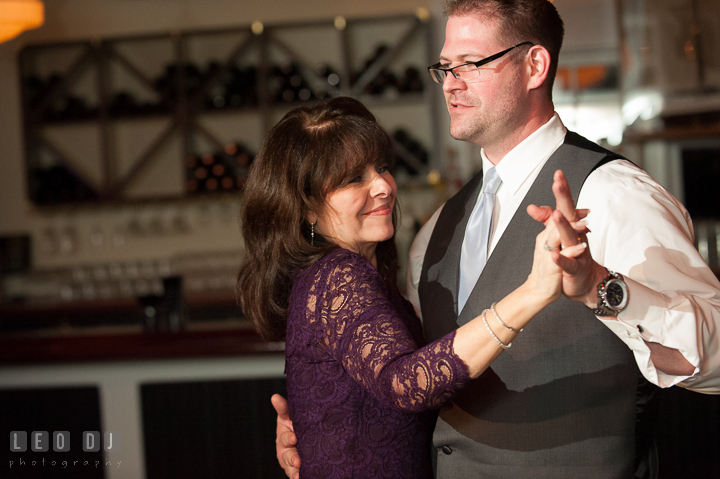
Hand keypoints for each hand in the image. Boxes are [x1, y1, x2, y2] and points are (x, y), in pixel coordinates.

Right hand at [271, 394, 300, 478]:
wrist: (309, 436)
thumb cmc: (296, 425)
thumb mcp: (289, 416)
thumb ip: (284, 408)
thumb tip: (275, 397)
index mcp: (284, 438)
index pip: (285, 438)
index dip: (288, 438)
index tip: (294, 438)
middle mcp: (286, 452)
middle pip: (288, 456)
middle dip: (292, 458)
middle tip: (298, 460)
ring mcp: (292, 463)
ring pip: (292, 468)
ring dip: (295, 471)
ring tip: (300, 471)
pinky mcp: (298, 471)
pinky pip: (298, 475)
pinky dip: (299, 477)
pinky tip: (301, 478)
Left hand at [528, 170, 606, 306]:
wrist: (585, 283)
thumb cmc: (572, 256)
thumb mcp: (556, 237)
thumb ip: (546, 221)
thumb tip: (531, 206)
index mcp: (570, 228)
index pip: (565, 205)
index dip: (562, 190)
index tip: (558, 173)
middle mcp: (575, 236)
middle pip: (569, 214)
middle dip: (564, 197)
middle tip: (559, 182)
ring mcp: (576, 252)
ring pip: (570, 237)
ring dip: (564, 225)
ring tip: (556, 214)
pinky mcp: (574, 269)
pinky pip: (568, 263)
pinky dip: (562, 259)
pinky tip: (554, 255)